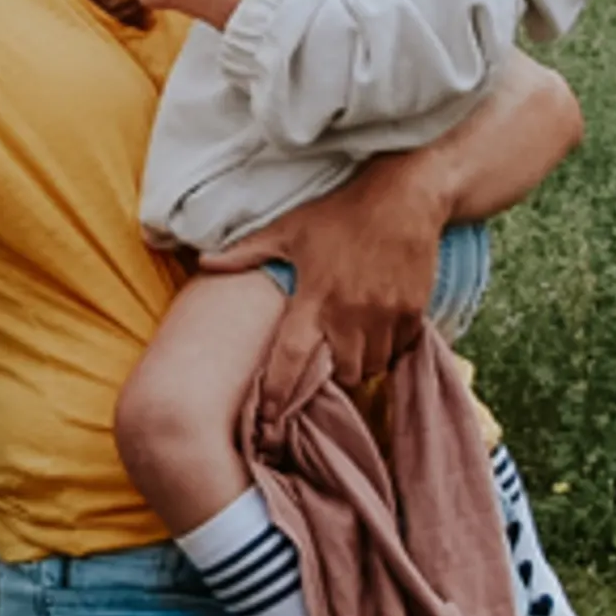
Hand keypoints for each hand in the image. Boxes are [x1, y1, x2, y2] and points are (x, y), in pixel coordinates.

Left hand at [202, 151, 443, 395]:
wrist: (403, 197)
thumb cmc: (340, 213)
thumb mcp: (289, 229)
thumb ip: (247, 253)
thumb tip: (203, 262)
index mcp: (314, 297)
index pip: (291, 358)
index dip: (277, 392)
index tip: (268, 417)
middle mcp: (350, 313)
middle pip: (341, 374)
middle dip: (331, 378)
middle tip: (323, 368)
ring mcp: (385, 315)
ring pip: (373, 367)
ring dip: (361, 365)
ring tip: (351, 350)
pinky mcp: (413, 312)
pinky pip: (400, 350)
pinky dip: (389, 349)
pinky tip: (380, 335)